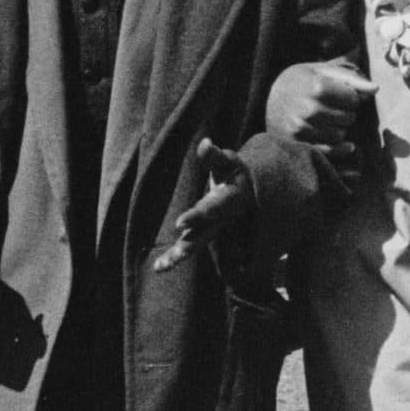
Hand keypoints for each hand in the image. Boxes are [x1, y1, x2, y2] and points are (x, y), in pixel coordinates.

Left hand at [152, 139, 256, 272]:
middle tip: (177, 254)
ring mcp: (212, 229)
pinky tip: (158, 267)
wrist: (251, 191)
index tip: (179, 223)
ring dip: (179, 255)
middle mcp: (221, 219)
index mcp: (227, 201)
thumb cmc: (236, 172)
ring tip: (161, 267)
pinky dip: (175, 257)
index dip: (197, 216)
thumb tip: (204, 143)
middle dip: (190, 244)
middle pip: (205, 234)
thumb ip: (215, 156)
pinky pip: (189, 246)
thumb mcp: (230, 161)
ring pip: (196, 244)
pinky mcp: (203, 233)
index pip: (211, 209)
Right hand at [268, 59, 372, 148]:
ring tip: (327, 120)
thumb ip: (351, 78)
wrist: (268, 99)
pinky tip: (342, 142)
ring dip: (339, 129)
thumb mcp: (322, 71)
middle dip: (346, 113)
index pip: (353, 99)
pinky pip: (330, 152)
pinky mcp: (297, 144)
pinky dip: (339, 148)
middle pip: (349, 118)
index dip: (351, 96)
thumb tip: (376, 89)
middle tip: (333, 108)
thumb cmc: (301, 81)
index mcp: (316, 87)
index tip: (340, 94)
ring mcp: (301, 129)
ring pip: (340, 135)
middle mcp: (308, 109)